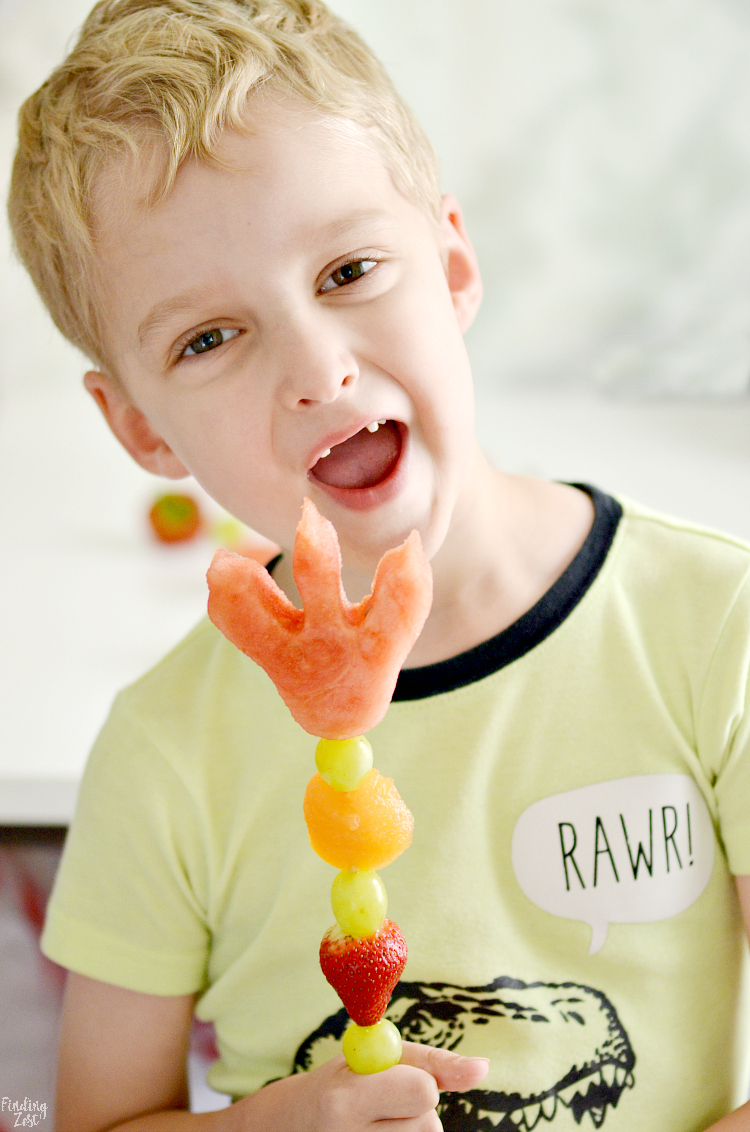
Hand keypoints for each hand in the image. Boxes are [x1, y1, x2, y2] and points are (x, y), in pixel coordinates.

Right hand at [233, 1041, 489, 1131]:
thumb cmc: (324, 1095)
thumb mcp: (362, 1064)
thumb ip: (426, 1061)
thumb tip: (484, 1069)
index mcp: (342, 1102)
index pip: (422, 1092)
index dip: (414, 1086)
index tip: (389, 1087)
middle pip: (428, 1128)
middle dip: (412, 1117)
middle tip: (377, 1116)